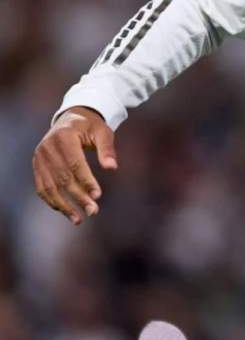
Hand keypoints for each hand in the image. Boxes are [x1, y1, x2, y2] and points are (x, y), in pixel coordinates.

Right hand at [32, 106, 117, 224]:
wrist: (70, 119)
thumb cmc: (91, 126)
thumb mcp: (103, 132)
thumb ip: (107, 149)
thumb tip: (112, 168)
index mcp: (64, 137)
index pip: (74, 163)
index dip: (86, 181)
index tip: (98, 196)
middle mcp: (47, 148)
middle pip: (62, 178)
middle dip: (78, 197)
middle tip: (93, 211)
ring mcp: (39, 158)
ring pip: (50, 186)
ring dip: (64, 205)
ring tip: (79, 219)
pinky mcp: (36, 166)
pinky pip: (42, 187)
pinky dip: (52, 201)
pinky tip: (66, 212)